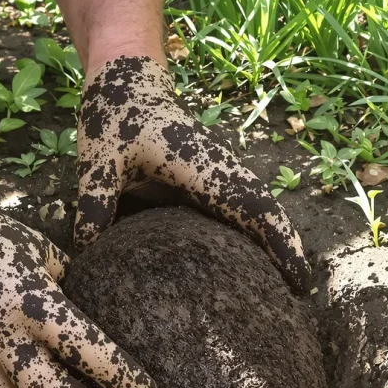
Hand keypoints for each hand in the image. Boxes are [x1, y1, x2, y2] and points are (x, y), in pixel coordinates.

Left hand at [74, 56, 311, 292]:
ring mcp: (216, 177)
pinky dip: (245, 237)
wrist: (126, 82)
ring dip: (268, 247)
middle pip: (265, 216)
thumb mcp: (98, 159)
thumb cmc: (116, 115)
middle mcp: (219, 173)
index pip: (254, 208)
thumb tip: (89, 253)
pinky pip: (234, 212)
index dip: (281, 243)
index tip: (299, 281)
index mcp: (203, 166)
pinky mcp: (206, 182)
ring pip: (254, 214)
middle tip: (293, 304)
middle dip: (285, 255)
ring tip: (273, 296)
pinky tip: (238, 271)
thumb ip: (94, 203)